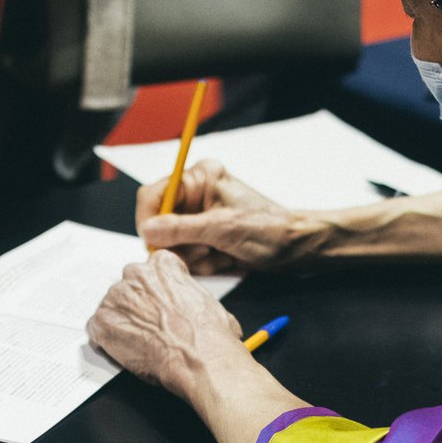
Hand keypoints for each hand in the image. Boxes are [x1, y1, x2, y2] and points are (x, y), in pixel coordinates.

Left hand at [87, 250, 244, 395]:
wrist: (200, 359)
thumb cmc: (210, 335)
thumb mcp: (209, 301)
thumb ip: (189, 294)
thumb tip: (193, 306)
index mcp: (164, 264)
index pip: (151, 269)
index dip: (155, 291)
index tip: (159, 304)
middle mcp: (137, 274)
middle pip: (129, 287)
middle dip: (136, 305)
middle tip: (150, 326)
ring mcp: (117, 297)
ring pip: (112, 307)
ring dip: (122, 322)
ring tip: (140, 343)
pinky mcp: (103, 322)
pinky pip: (97, 329)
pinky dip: (107, 341)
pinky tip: (126, 352)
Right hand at [137, 160, 323, 273]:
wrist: (294, 248)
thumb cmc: (267, 229)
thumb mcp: (222, 229)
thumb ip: (181, 229)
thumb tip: (148, 230)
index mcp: (199, 178)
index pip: (153, 194)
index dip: (148, 219)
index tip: (153, 242)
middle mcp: (194, 196)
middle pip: (158, 224)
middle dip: (179, 244)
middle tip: (206, 250)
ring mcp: (197, 219)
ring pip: (170, 244)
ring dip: (193, 256)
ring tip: (220, 254)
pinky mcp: (202, 239)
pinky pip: (185, 256)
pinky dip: (201, 264)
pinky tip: (223, 259)